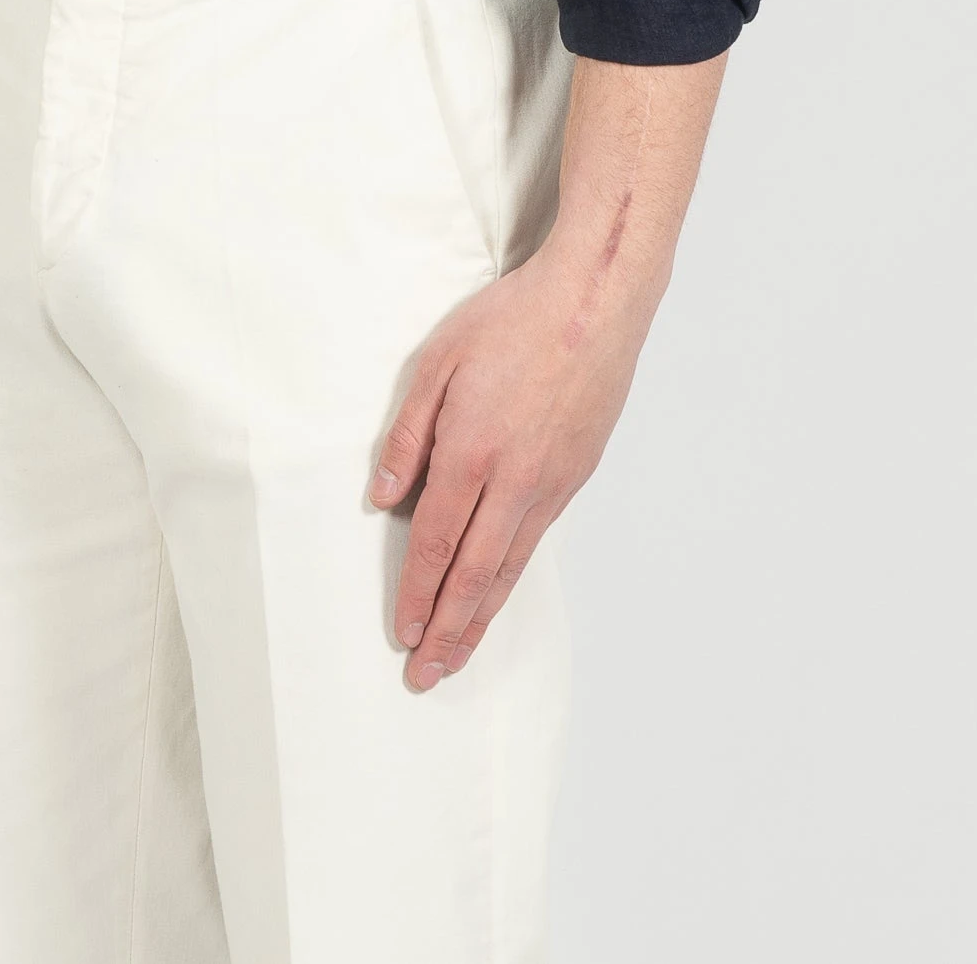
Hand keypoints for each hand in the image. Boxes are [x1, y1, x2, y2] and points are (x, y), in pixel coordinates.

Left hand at [368, 242, 640, 687]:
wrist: (594, 300)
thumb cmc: (511, 320)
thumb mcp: (438, 360)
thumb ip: (406, 433)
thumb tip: (382, 496)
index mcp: (472, 450)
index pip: (436, 541)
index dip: (417, 593)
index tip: (403, 633)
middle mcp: (515, 479)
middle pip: (475, 572)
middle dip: (447, 629)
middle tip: (426, 675)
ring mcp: (552, 481)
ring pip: (511, 565)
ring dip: (482, 617)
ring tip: (459, 655)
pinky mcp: (576, 474)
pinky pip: (537, 538)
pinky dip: (514, 576)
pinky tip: (499, 592)